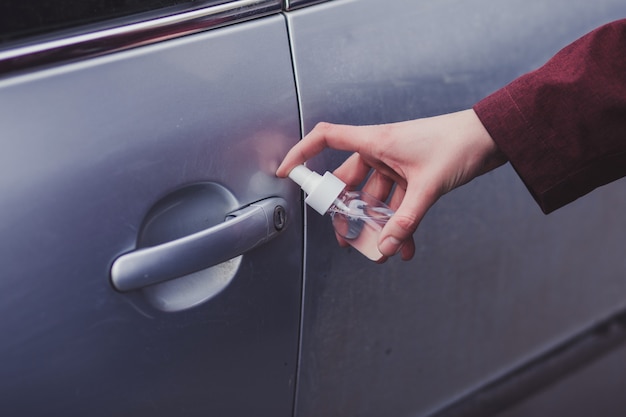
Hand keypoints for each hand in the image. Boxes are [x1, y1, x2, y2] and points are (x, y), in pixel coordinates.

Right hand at [276, 109, 506, 260]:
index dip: (302, 153)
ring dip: (377, 222)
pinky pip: (398, 201)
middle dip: (347, 211)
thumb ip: (406, 218)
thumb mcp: (428, 185)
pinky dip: (400, 222)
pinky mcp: (413, 174)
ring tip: (379, 248)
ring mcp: (397, 163)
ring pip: (374, 196)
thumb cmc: (459, 143)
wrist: (493, 136)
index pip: (326, 138)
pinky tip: (407, 245)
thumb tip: (389, 245)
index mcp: (376, 141)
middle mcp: (382, 151)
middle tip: (345, 236)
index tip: (288, 172)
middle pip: (349, 180)